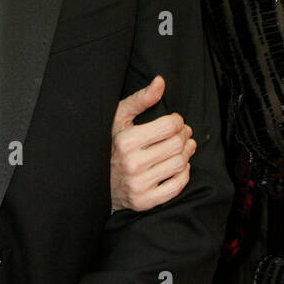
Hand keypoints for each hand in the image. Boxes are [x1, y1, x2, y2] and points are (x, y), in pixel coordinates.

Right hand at [110, 76, 196, 211]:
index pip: (170, 125)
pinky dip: (184, 174)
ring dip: (187, 153)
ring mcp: (139, 185)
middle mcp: (132, 164)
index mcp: (126, 141)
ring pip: (180, 163)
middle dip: (185, 135)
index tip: (175, 122)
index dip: (178, 121)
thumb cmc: (111, 145)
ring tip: (183, 148)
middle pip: (178, 144)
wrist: (96, 183)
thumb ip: (141, 99)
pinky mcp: (145, 201)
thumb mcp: (119, 119)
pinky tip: (178, 166)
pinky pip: (178, 185)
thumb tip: (161, 81)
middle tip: (182, 134)